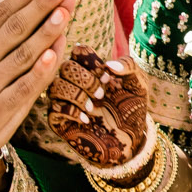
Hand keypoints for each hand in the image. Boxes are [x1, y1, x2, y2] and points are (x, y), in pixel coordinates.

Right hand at [45, 48, 147, 168]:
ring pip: (56, 86)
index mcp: (89, 69)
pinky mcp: (60, 120)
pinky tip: (87, 119)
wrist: (129, 139)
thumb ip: (129, 66)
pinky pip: (54, 109)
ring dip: (77, 95)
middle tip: (101, 94)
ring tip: (94, 107)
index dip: (91, 61)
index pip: (78, 52)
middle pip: (66, 67)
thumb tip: (109, 64)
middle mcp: (73, 82)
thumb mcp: (138, 83)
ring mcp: (65, 101)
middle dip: (85, 80)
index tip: (107, 77)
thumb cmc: (131, 108)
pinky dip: (71, 112)